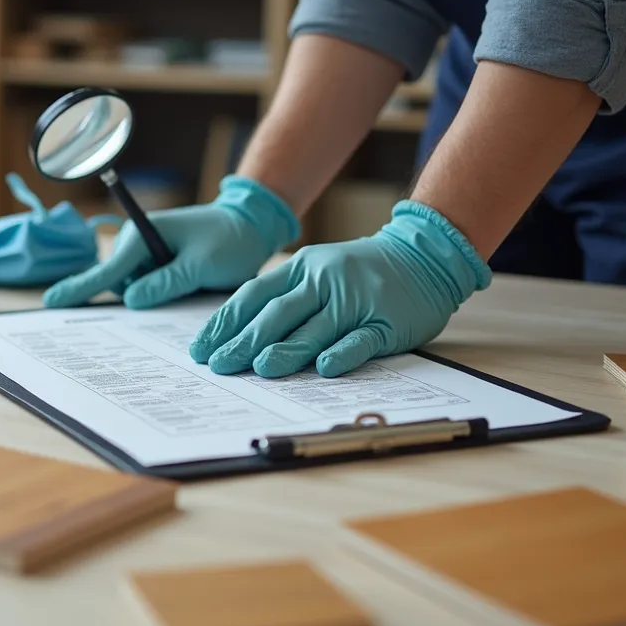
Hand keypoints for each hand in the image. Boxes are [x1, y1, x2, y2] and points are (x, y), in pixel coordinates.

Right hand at [42, 176, 300, 309]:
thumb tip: (132, 299)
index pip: (109, 269)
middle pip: (121, 284)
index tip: (52, 301)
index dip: (81, 287)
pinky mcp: (159, 268)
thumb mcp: (201, 264)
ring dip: (157, 295)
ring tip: (193, 281)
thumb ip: (166, 282)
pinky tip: (187, 286)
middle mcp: (139, 245)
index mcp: (144, 235)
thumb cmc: (229, 239)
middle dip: (142, 295)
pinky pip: (150, 290)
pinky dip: (163, 294)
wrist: (250, 227)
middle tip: (183, 285)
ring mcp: (149, 257)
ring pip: (135, 291)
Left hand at [189, 201, 492, 377]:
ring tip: (261, 368)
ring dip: (287, 349)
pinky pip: (361, 339)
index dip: (226, 322)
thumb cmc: (359, 271)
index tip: (202, 348)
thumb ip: (283, 298)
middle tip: (221, 365)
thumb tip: (236, 335)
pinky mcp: (387, 321)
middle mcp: (325, 280)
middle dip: (245, 341)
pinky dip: (342, 354)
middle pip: (279, 314)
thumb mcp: (315, 271)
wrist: (423, 256)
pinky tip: (323, 369)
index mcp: (302, 267)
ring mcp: (357, 300)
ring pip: (315, 328)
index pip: (254, 295)